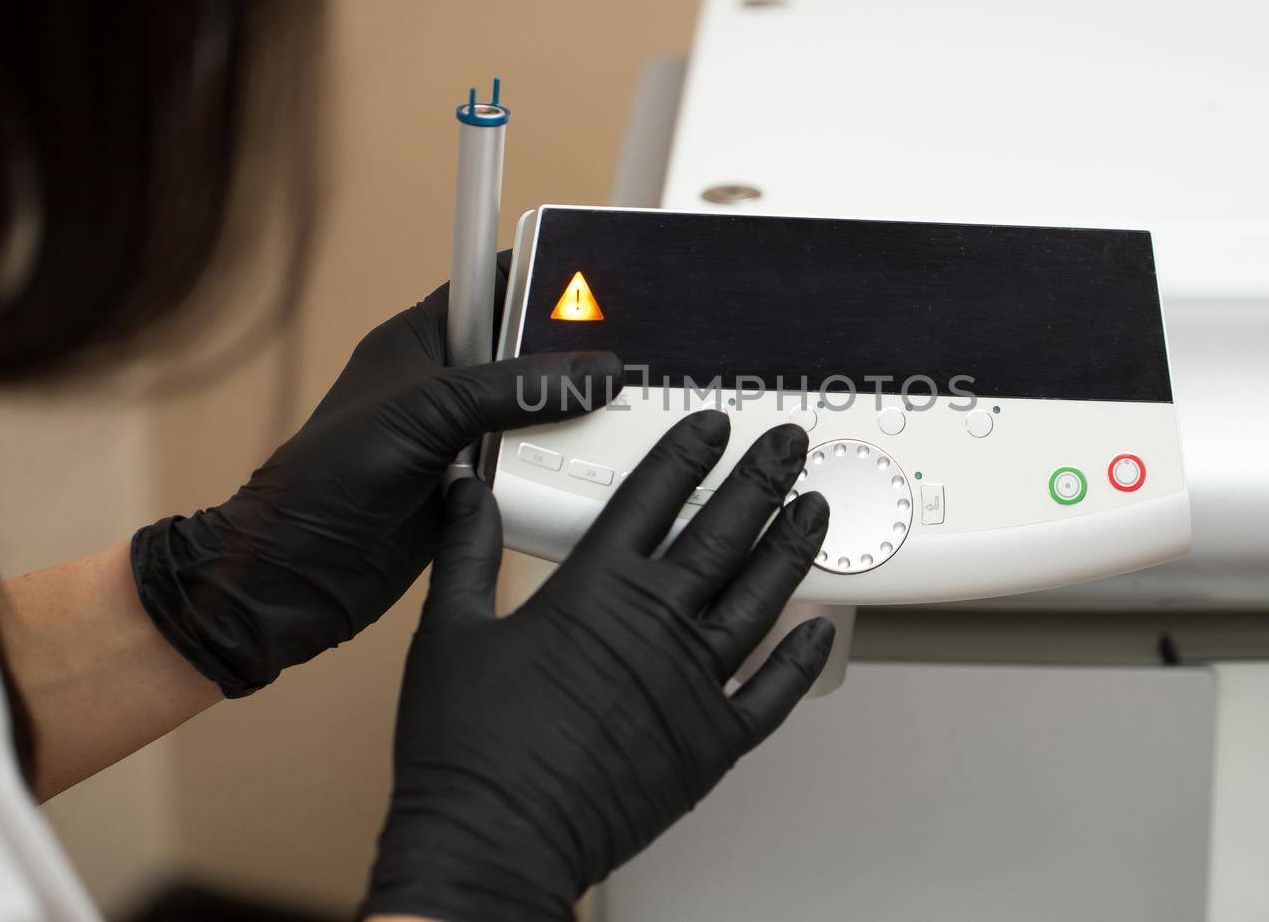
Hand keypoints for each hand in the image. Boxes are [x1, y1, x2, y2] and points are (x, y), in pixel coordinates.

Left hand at [131, 282, 620, 695]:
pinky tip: (599, 468)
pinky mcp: (475, 492)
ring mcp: (461, 441)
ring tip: (636, 409)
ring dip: (575, 419)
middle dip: (576, 355)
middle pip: (528, 356)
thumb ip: (513, 389)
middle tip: (640, 350)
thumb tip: (596, 370)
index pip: (493, 288)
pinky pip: (533, 471)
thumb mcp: (426, 414)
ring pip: (536, 416)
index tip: (605, 275)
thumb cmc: (328, 477)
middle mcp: (445, 387)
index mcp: (421, 342)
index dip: (544, 278)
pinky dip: (560, 471)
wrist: (295, 575)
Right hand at [362, 412, 833, 921]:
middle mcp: (653, 625)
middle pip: (722, 532)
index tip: (714, 425)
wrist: (491, 842)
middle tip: (788, 443)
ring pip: (759, 599)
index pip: (651, 499)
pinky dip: (799, 661)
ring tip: (813, 509)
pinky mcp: (711, 743)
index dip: (686, 454)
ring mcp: (691, 683)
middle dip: (760, 479)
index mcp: (592, 591)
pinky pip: (771, 694)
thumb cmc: (466, 752)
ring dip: (790, 548)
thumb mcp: (448, 633)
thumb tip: (465, 493)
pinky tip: (820, 629)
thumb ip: (466, 553)